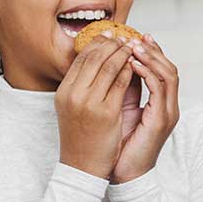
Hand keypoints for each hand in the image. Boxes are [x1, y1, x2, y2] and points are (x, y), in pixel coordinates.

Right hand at [55, 33, 134, 178]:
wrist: (82, 166)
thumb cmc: (81, 137)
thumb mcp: (75, 107)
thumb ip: (85, 85)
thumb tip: (103, 61)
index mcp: (64, 91)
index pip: (82, 57)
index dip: (98, 42)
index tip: (111, 35)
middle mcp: (73, 93)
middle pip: (95, 56)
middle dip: (113, 43)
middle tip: (126, 37)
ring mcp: (89, 102)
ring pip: (110, 65)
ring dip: (124, 53)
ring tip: (134, 47)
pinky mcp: (106, 112)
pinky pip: (122, 82)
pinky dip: (131, 70)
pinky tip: (138, 66)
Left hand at [110, 33, 179, 184]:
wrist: (122, 174)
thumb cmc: (119, 144)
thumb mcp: (121, 109)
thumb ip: (126, 88)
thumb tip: (119, 63)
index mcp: (161, 105)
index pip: (163, 70)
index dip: (152, 52)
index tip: (136, 37)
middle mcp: (169, 107)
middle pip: (170, 68)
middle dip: (153, 50)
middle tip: (135, 37)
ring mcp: (168, 113)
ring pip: (169, 74)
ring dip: (151, 57)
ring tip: (133, 46)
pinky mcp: (161, 120)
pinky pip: (160, 88)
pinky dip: (148, 72)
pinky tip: (133, 63)